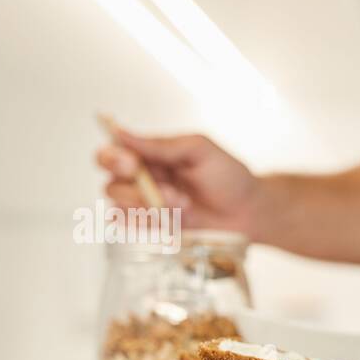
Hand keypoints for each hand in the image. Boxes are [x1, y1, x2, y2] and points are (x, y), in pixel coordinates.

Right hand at [96, 127, 259, 232]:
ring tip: (183, 203)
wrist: (248, 212)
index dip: (112, 157)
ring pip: (119, 205)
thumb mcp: (199, 150)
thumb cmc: (228, 177)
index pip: (113, 151)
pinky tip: (170, 219)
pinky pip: (131, 226)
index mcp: (150, 154)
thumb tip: (121, 132)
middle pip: (111, 181)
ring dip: (148, 205)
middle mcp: (142, 178)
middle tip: (167, 190)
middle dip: (133, 188)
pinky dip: (146, 223)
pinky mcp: (154, 227)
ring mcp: (146, 205)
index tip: (130, 164)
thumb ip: (162, 144)